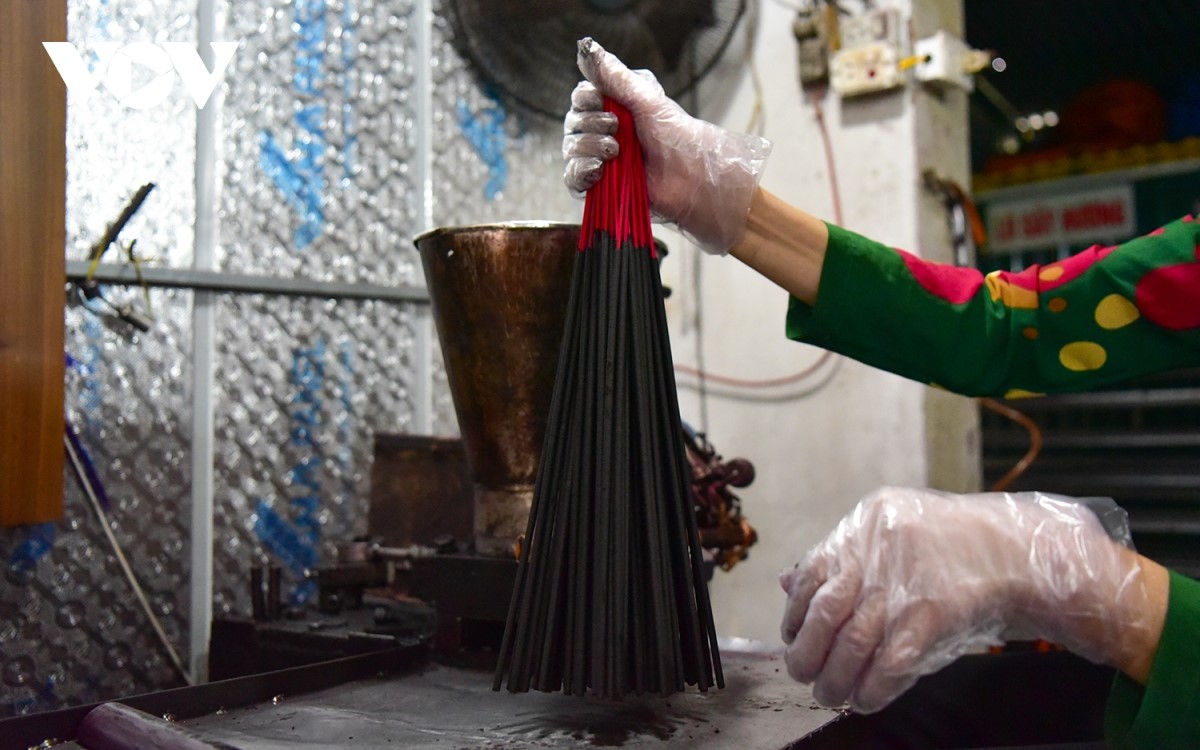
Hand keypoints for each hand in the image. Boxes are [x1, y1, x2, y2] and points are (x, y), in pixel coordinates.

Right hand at [563, 37, 771, 255]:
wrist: (689, 173)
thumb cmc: (674, 133)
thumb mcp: (644, 96)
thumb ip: (613, 74)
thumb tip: (585, 46)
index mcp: (611, 106)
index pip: (579, 98)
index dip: (587, 102)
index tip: (605, 104)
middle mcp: (601, 130)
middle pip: (572, 124)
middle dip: (593, 127)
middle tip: (619, 131)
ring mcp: (599, 158)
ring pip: (571, 150)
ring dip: (590, 149)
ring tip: (616, 153)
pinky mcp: (599, 185)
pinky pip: (572, 179)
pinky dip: (581, 173)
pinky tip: (600, 171)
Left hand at [779, 487, 1158, 713]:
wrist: (1018, 551)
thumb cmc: (949, 544)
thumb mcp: (889, 530)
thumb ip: (840, 556)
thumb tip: (786, 583)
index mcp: (865, 525)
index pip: (812, 573)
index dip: (795, 613)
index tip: (792, 638)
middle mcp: (880, 551)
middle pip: (826, 612)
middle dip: (807, 652)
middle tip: (802, 675)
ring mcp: (907, 583)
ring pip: (853, 642)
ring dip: (836, 678)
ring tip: (829, 695)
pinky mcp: (934, 614)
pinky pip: (892, 661)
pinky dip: (873, 687)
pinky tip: (865, 700)